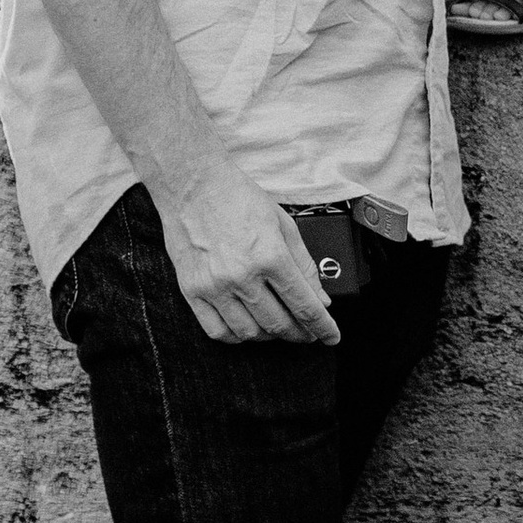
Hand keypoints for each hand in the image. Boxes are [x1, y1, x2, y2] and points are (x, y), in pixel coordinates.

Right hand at [162, 170, 339, 346]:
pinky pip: (216, 331)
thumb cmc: (240, 199)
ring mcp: (214, 286)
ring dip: (269, 336)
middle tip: (308, 333)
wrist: (194, 185)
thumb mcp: (284, 225)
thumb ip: (305, 265)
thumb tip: (320, 298)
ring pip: (249, 332)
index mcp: (270, 256)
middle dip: (299, 333)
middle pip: (278, 323)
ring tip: (278, 326)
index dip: (322, 327)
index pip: (304, 305)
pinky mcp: (191, 291)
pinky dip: (236, 336)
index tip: (331, 337)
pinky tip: (247, 328)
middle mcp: (242, 276)